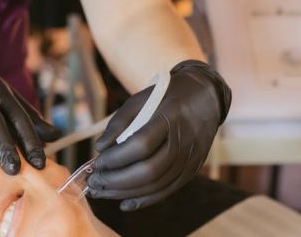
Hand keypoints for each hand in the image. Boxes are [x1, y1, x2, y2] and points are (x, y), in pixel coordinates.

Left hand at [86, 60, 231, 210]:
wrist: (206, 98)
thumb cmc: (167, 97)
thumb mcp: (141, 99)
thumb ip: (119, 122)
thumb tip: (100, 148)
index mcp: (170, 117)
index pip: (141, 144)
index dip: (116, 158)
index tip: (96, 163)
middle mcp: (183, 141)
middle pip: (149, 171)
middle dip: (117, 181)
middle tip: (94, 183)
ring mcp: (190, 159)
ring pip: (157, 185)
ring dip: (126, 193)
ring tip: (102, 192)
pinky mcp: (191, 171)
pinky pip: (167, 191)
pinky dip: (144, 200)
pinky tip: (125, 203)